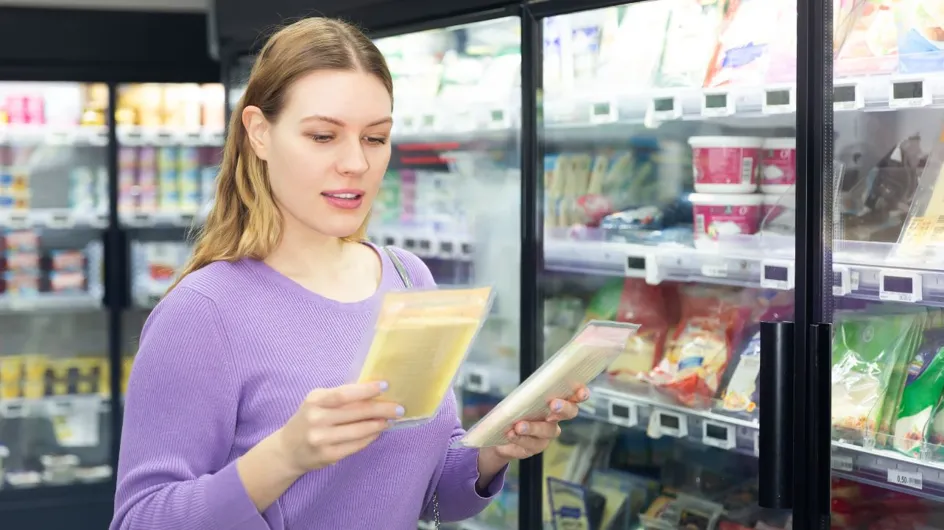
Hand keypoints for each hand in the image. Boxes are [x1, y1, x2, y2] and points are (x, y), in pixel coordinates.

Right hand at [273, 382, 402, 474]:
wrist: (287, 449)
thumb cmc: (308, 419)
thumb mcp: (317, 402)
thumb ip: (340, 397)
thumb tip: (373, 392)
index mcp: (315, 400)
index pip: (343, 394)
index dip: (366, 390)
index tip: (385, 386)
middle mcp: (316, 419)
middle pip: (355, 412)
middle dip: (381, 409)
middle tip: (398, 408)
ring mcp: (321, 439)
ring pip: (358, 431)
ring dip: (378, 425)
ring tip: (390, 420)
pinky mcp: (328, 455)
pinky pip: (355, 445)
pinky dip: (370, 438)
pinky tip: (377, 432)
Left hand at [488, 386, 588, 461]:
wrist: (498, 433)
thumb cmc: (513, 410)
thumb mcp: (518, 399)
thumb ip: (525, 395)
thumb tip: (524, 393)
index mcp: (554, 402)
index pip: (574, 397)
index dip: (581, 394)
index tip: (581, 394)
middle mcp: (555, 418)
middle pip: (569, 413)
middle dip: (563, 408)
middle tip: (553, 405)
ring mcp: (547, 435)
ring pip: (547, 431)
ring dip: (533, 427)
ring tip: (519, 426)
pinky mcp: (535, 447)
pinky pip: (531, 444)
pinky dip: (520, 438)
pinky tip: (511, 434)